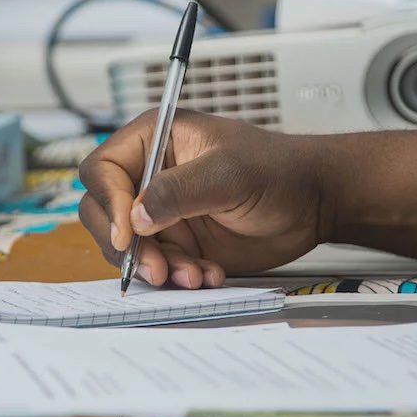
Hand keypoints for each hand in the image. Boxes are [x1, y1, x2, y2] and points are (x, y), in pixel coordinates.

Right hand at [78, 111, 331, 288]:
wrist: (313, 204)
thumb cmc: (278, 169)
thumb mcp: (229, 173)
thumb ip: (180, 190)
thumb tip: (135, 216)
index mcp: (153, 139)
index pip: (103, 170)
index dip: (108, 202)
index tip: (127, 233)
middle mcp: (150, 176)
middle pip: (104, 213)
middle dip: (127, 245)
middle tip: (156, 267)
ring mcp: (162, 213)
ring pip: (130, 247)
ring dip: (156, 267)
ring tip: (194, 275)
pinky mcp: (179, 243)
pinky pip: (160, 266)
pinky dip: (179, 277)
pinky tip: (210, 275)